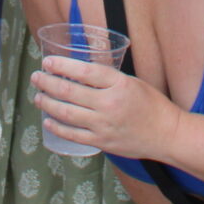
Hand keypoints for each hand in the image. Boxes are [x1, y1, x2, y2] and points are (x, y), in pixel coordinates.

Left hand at [33, 54, 181, 162]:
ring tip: (38, 97)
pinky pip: (73, 135)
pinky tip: (48, 120)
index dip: (62, 65)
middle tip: (36, 77)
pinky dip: (57, 127)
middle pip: (69, 91)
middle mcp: (109, 104)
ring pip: (66, 113)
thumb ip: (108, 79)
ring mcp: (104, 125)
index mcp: (118, 84)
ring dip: (47, 103)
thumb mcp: (132, 82)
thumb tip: (79, 73)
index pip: (84, 71)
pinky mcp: (102, 142)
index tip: (48, 62)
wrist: (166, 134)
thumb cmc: (152, 105)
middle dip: (48, 83)